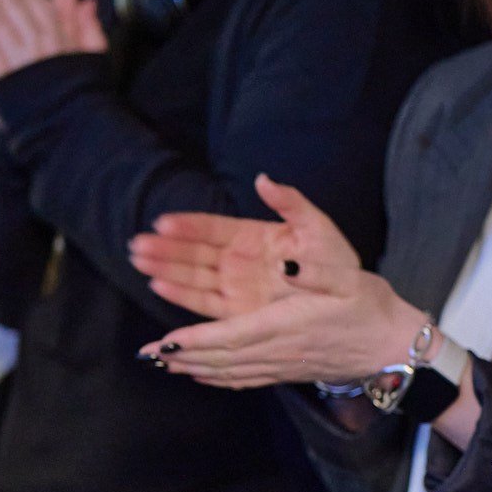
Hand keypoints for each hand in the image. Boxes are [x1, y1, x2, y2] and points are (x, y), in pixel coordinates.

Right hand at [130, 174, 361, 319]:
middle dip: (166, 248)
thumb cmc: (337, 264)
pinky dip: (182, 295)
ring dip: (166, 268)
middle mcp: (240, 261)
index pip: (213, 228)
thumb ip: (291, 203)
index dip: (188, 225)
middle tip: (138, 243)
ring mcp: (237, 286)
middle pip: (195, 252)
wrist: (353, 305)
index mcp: (255, 237)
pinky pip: (205, 302)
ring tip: (139, 260)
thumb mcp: (318, 229)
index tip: (163, 222)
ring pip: (193, 275)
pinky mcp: (238, 312)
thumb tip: (265, 179)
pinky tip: (159, 286)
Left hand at [138, 183, 419, 388]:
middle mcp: (279, 350)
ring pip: (228, 371)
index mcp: (288, 324)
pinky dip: (215, 377)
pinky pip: (243, 379)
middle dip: (182, 353)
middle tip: (147, 352)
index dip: (197, 340)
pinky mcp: (286, 371)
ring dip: (192, 366)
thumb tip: (281, 239)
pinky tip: (197, 374)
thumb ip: (311, 257)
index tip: (168, 340)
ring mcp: (281, 365)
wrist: (393, 346)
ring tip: (160, 361)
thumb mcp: (346, 271)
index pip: (233, 335)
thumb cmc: (370, 306)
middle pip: (221, 357)